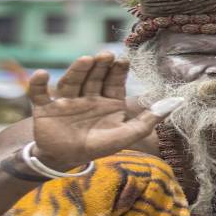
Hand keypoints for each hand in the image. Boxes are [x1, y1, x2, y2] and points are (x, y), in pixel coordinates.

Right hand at [27, 52, 182, 171]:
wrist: (66, 161)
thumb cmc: (98, 146)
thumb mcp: (127, 135)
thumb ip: (151, 119)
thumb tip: (178, 102)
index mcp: (107, 99)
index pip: (113, 79)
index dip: (118, 69)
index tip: (122, 59)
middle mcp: (86, 95)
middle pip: (93, 76)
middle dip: (99, 66)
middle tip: (106, 55)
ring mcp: (65, 100)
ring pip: (70, 80)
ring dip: (76, 70)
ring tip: (85, 60)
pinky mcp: (44, 107)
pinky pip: (38, 94)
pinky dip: (37, 84)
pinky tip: (41, 75)